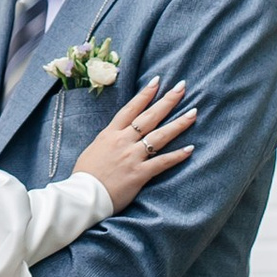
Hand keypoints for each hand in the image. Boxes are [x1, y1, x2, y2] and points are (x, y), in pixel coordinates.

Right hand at [78, 76, 195, 213]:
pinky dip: (176, 156)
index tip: (157, 81)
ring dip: (178, 124)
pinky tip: (190, 149)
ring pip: (159, 136)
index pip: (131, 109)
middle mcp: (123, 141)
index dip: (145, 94)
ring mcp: (132, 156)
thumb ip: (109, 139)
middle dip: (167, 100)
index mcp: (110, 133)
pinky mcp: (139, 174)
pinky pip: (162, 162)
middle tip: (182, 86)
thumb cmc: (85, 175)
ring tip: (193, 113)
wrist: (82, 195)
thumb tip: (118, 134)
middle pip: (149, 117)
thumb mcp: (95, 149)